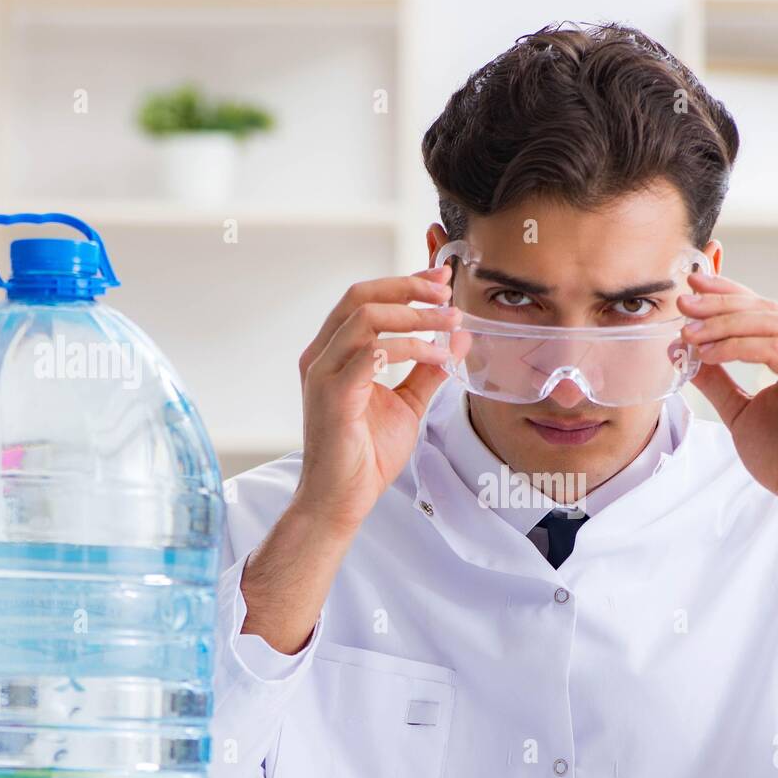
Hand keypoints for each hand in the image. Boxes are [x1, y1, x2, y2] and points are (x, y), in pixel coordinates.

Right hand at [293, 267, 462, 538]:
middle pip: (361, 296)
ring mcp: (323, 373)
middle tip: (447, 293)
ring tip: (449, 321)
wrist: (342, 498)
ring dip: (414, 315)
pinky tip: (437, 356)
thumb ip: (427, 370)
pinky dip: (410, 348)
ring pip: (366, 317)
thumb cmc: (365, 454)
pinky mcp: (333, 394)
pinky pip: (372, 353)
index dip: (404, 282)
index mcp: (334, 353)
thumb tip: (456, 339)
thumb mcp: (407, 404)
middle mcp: (322, 356)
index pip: (365, 300)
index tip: (440, 278)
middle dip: (408, 287)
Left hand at [678, 271, 777, 531]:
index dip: (728, 292)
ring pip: (771, 324)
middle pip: (767, 309)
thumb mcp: (741, 411)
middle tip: (682, 301)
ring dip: (723, 324)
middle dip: (720, 302)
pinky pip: (776, 351)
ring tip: (688, 333)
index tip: (691, 285)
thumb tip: (686, 352)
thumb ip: (719, 381)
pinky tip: (709, 355)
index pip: (765, 309)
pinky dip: (738, 348)